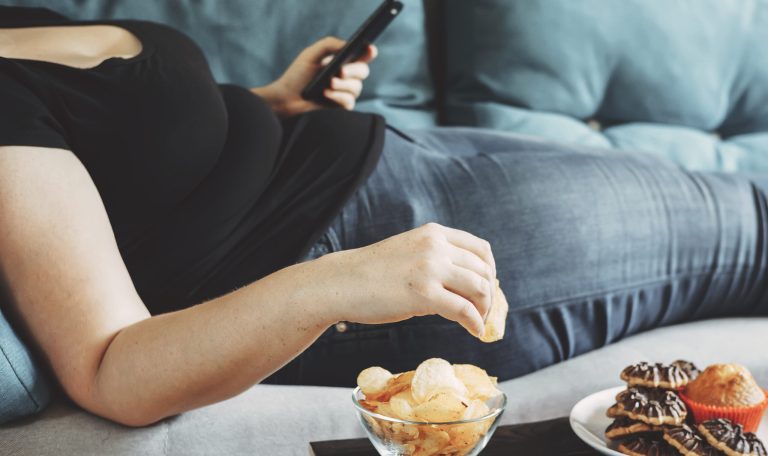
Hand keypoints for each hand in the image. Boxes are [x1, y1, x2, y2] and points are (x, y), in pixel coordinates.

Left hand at [251, 37, 377, 117]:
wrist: (287, 97)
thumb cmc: (298, 74)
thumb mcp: (311, 54)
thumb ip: (329, 44)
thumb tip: (348, 44)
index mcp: (343, 61)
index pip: (363, 55)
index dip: (369, 52)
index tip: (369, 49)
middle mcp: (348, 76)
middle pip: (363, 71)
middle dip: (354, 70)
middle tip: (341, 71)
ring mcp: (345, 91)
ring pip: (356, 87)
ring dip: (342, 85)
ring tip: (328, 84)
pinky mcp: (341, 106)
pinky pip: (349, 101)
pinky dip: (338, 97)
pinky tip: (326, 94)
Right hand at [318, 223, 496, 337]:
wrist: (342, 282)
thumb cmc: (372, 272)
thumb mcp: (409, 251)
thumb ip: (436, 259)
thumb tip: (465, 284)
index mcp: (434, 233)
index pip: (480, 249)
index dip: (490, 271)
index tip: (487, 288)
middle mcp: (436, 246)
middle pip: (484, 270)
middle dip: (489, 294)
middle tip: (485, 311)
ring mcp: (431, 269)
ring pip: (479, 288)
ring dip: (485, 309)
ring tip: (479, 322)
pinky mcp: (424, 294)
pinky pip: (464, 310)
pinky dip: (475, 322)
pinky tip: (474, 331)